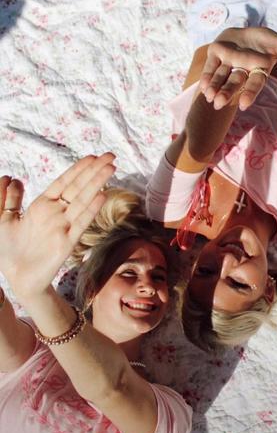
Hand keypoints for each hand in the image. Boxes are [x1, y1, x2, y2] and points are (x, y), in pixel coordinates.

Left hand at [0, 154, 114, 299]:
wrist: (16, 277)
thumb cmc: (8, 249)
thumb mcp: (1, 219)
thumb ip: (6, 198)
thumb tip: (10, 177)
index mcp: (43, 205)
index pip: (64, 182)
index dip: (78, 169)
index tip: (92, 157)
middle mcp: (57, 213)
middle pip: (78, 187)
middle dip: (94, 171)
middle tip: (110, 156)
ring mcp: (64, 227)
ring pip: (83, 200)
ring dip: (97, 183)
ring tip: (110, 168)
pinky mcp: (67, 243)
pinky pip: (81, 223)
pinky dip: (91, 210)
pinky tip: (101, 196)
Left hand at [199, 27, 276, 109]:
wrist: (249, 28)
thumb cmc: (267, 41)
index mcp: (257, 70)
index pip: (255, 83)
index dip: (249, 93)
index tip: (243, 105)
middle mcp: (241, 69)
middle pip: (235, 82)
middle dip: (227, 93)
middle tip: (219, 104)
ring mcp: (228, 61)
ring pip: (221, 77)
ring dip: (215, 88)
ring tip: (211, 99)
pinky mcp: (215, 52)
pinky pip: (210, 66)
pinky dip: (207, 77)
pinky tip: (204, 88)